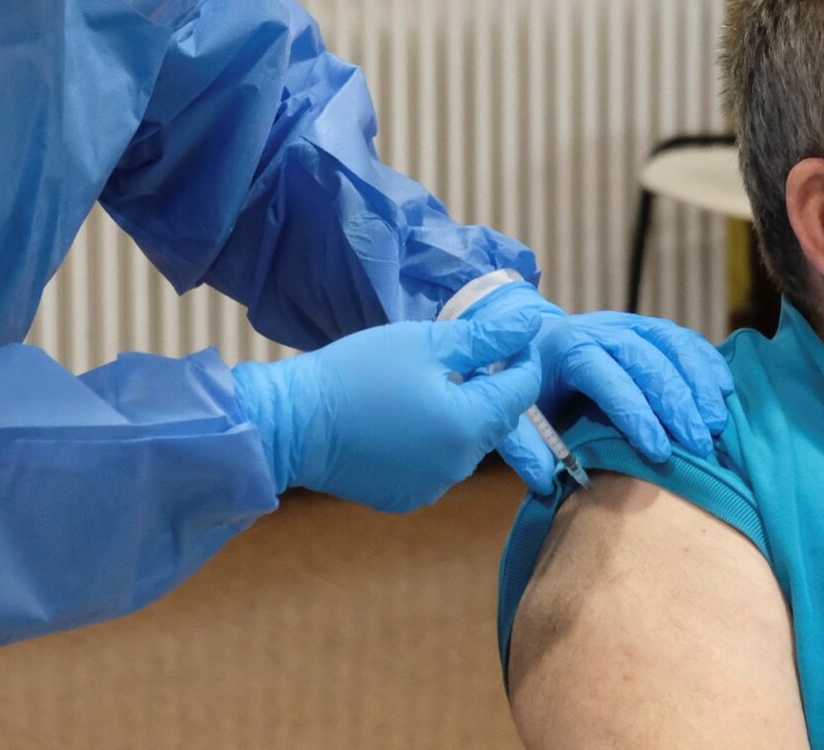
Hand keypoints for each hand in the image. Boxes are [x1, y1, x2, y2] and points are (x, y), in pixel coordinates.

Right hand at [231, 311, 546, 513]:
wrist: (292, 423)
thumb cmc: (358, 373)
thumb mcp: (425, 343)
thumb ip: (484, 339)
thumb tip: (530, 327)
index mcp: (469, 425)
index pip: (521, 391)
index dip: (521, 358)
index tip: (506, 336)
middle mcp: (459, 466)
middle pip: (495, 420)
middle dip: (488, 387)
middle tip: (460, 355)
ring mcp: (432, 487)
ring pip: (466, 444)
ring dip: (459, 415)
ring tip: (425, 385)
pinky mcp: (405, 497)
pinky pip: (436, 464)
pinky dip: (431, 441)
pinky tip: (402, 418)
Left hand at [468, 283, 734, 494]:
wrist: (529, 345)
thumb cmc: (527, 390)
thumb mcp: (513, 417)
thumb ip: (525, 448)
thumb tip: (548, 482)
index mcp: (564, 347)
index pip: (604, 374)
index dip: (634, 412)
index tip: (659, 451)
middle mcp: (598, 328)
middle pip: (644, 357)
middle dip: (675, 401)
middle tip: (699, 443)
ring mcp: (626, 324)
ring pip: (669, 342)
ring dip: (697, 380)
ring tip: (715, 422)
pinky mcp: (646, 328)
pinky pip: (681, 338)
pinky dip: (705, 360)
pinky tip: (723, 389)